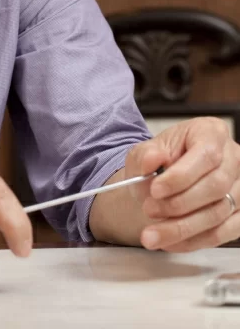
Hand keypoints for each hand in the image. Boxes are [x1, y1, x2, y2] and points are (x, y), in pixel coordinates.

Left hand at [125, 117, 239, 252]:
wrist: (164, 183)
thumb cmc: (160, 162)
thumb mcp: (144, 152)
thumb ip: (145, 156)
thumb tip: (152, 159)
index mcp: (212, 132)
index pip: (206, 155)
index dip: (181, 176)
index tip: (155, 190)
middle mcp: (234, 158)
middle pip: (216, 187)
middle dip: (179, 204)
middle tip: (149, 210)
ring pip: (219, 214)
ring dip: (182, 228)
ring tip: (151, 234)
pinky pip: (222, 234)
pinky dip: (193, 241)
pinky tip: (170, 242)